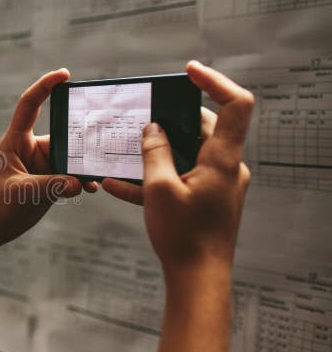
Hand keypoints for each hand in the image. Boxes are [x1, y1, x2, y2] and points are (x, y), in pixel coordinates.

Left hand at [0, 69, 97, 259]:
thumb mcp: (21, 192)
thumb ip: (50, 185)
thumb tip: (80, 182)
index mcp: (17, 140)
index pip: (30, 105)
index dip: (45, 86)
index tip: (65, 75)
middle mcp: (32, 148)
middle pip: (62, 131)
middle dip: (82, 132)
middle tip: (104, 131)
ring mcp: (43, 164)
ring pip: (72, 154)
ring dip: (86, 161)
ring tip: (102, 168)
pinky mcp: (52, 180)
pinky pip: (73, 174)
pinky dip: (84, 179)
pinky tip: (93, 187)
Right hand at [103, 61, 253, 278]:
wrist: (198, 280)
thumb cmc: (184, 237)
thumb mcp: (159, 189)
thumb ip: (154, 152)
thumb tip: (152, 128)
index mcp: (223, 159)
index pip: (235, 105)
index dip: (214, 81)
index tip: (188, 71)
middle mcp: (227, 168)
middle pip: (204, 127)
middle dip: (170, 120)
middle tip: (142, 116)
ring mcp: (217, 185)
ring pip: (186, 154)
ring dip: (154, 152)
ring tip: (122, 151)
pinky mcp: (205, 200)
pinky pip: (178, 179)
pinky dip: (152, 179)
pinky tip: (115, 185)